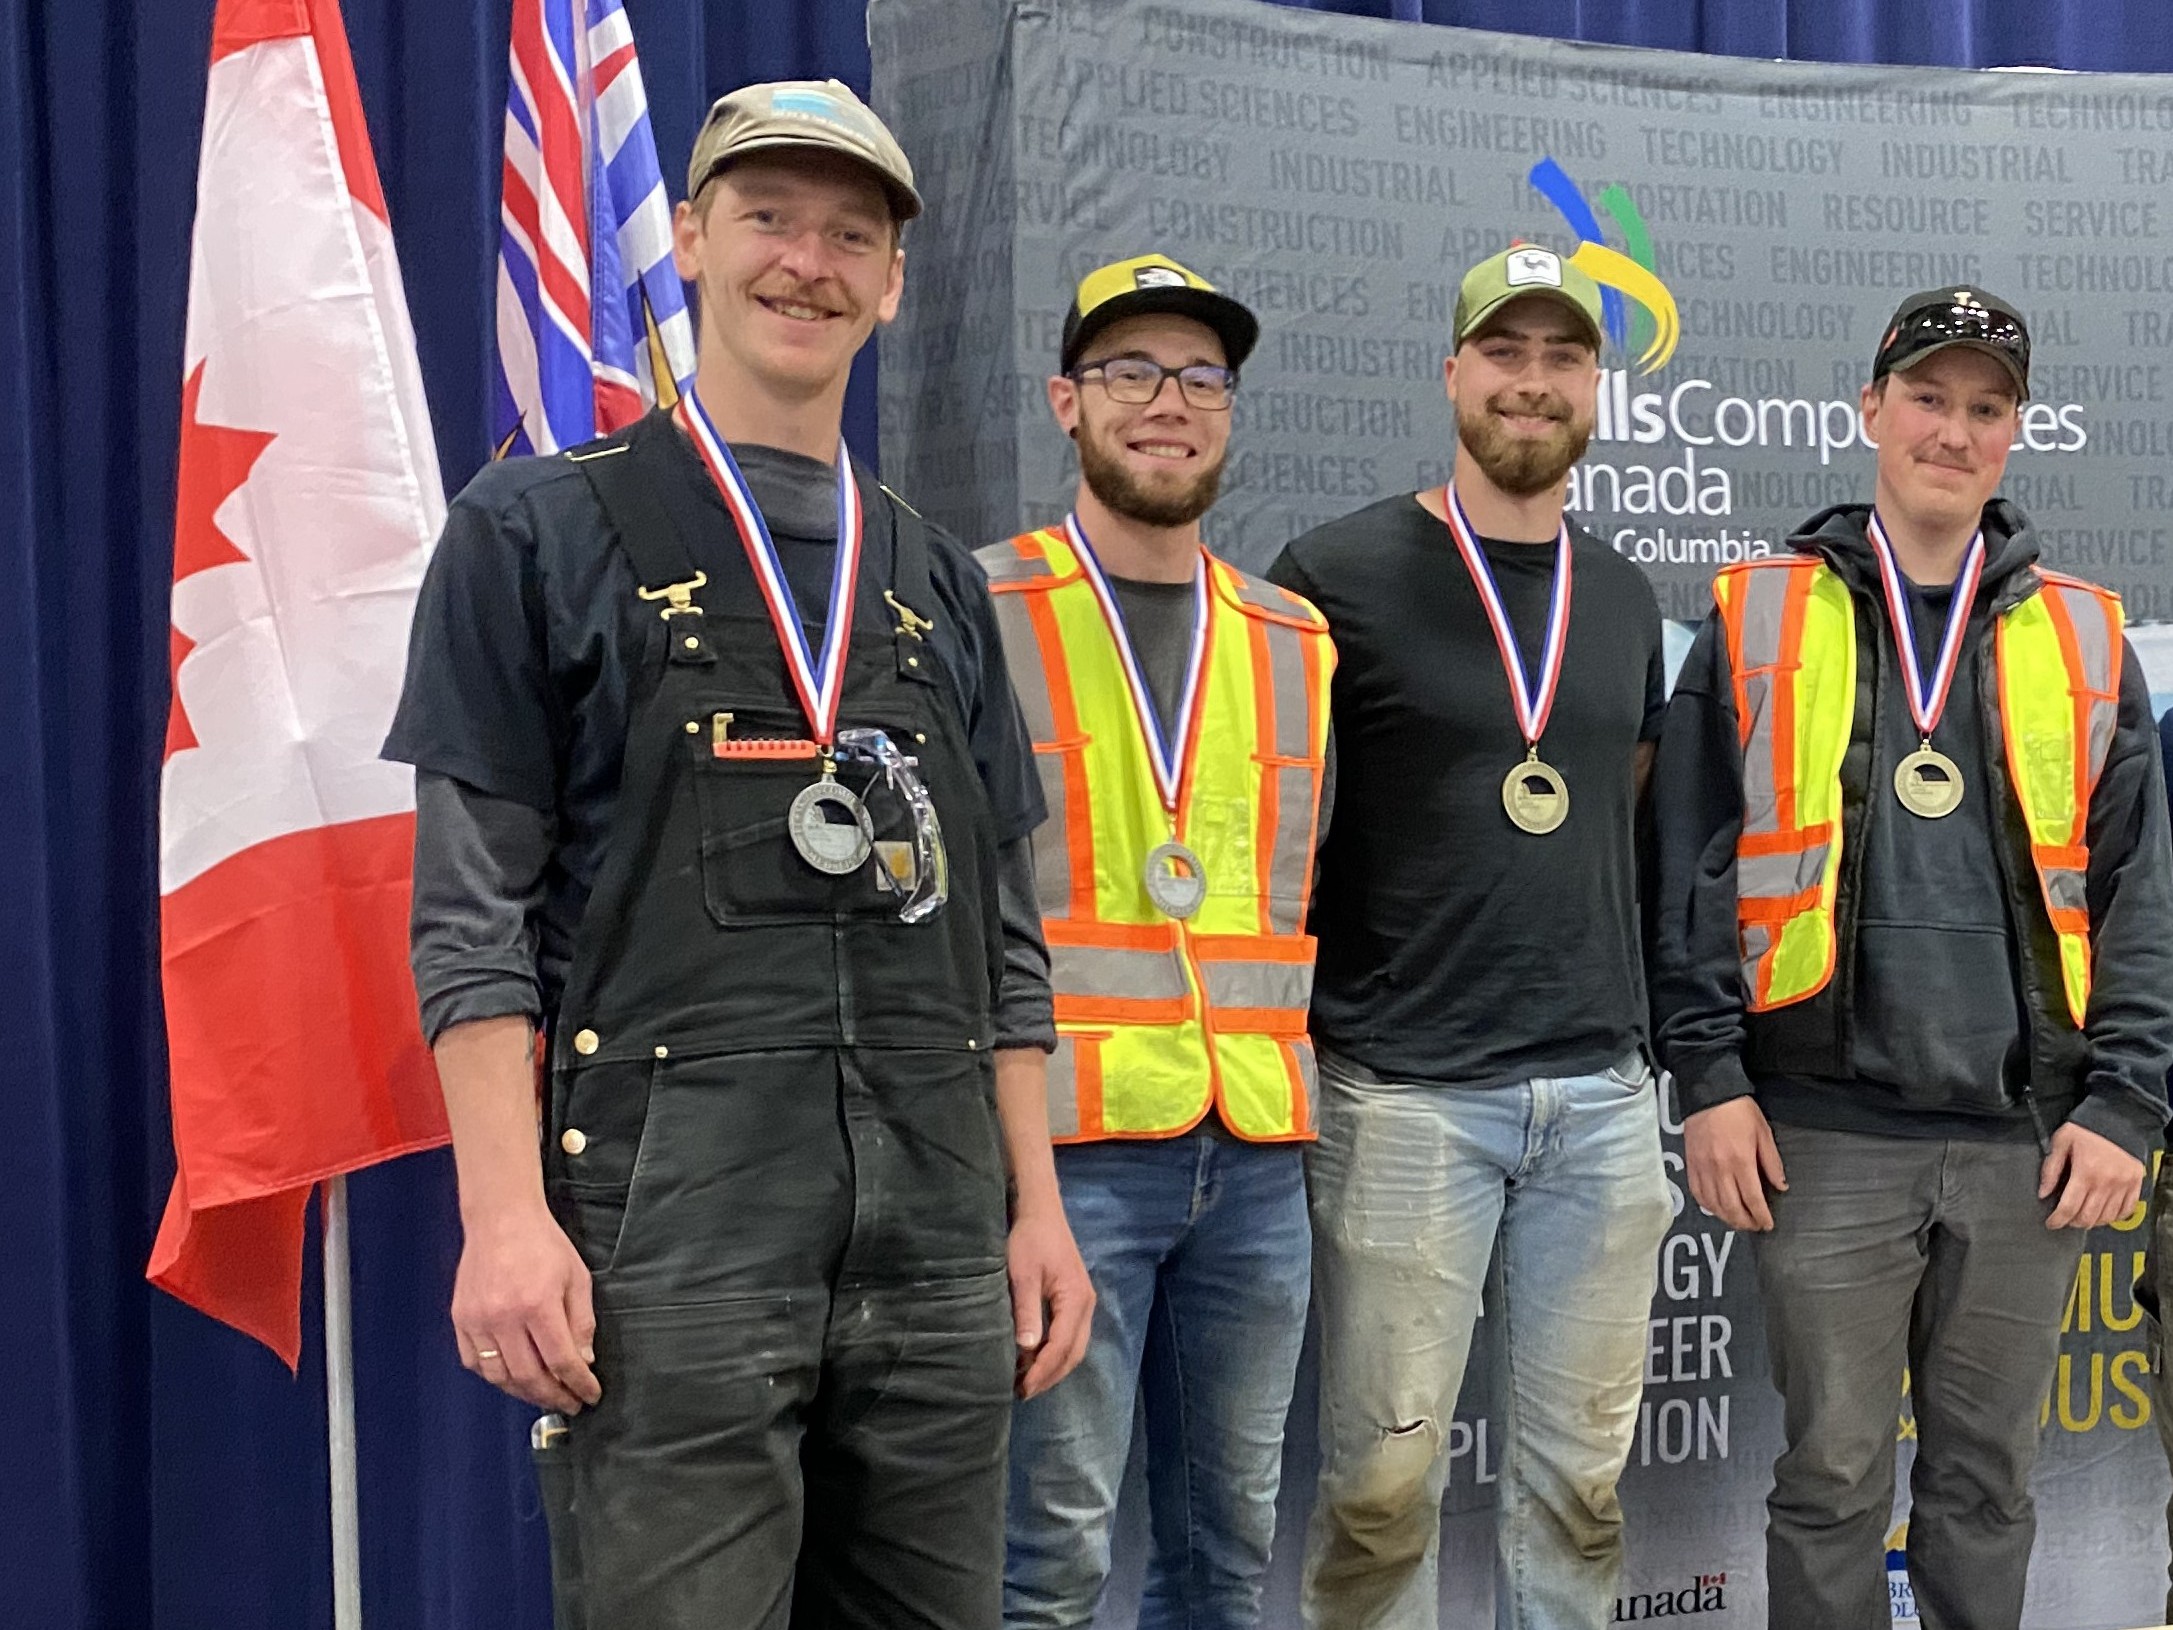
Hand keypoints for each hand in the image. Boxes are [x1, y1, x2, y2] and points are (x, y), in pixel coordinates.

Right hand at [451, 1202, 602, 1412]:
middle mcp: (504, 1317)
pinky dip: (494, 1377)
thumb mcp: (577, 1278)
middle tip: (568, 1402)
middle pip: (529, 1376)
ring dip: (523, 1392)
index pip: (561, 1361)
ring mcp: (478, 1319)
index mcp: (538, 1305)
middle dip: (553, 1396)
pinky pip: (474, 1362)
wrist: (502, 1218)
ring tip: (543, 1394)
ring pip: (499, 1376)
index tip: (589, 1395)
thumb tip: (584, 1361)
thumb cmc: (543, 1243)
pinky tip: (511, 1378)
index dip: (578, 1384)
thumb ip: (581, 1322)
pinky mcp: (461, 1318)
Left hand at [1007, 1201, 1093, 1399]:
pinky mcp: (1075, 1300)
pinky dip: (1054, 1352)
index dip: (1043, 1370)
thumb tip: (1027, 1349)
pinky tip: (1033, 1357)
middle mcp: (1086, 1305)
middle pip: (1073, 1352)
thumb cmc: (1029, 1240)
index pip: (1062, 1346)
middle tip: (1023, 1392)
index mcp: (1076, 1300)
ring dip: (1053, 1366)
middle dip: (1050, 1375)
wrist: (1040, 1212)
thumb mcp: (1023, 1275)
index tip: (1022, 1387)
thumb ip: (1027, 1311)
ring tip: (1026, 1381)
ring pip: (1074, 1347)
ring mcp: (1083, 1303)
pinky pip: (1069, 1335)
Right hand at [1684, 1096, 1787, 1230]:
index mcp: (1741, 1161)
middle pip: (1732, 1207)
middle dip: (1745, 1222)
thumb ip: (1772, 1162)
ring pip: (1713, 1204)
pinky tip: (1717, 1208)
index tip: (1768, 1225)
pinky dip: (1708, 1206)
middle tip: (1754, 1226)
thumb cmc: (1739, 1111)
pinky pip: (1698, 1193)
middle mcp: (1720, 1169)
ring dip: (1727, 1218)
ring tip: (1738, 1221)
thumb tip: (1780, 1186)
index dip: (1761, 1216)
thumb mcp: (1763, 1132)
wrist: (1708, 1094)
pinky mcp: (1690, 1165)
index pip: (1753, 1199)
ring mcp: (1702, 1168)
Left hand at [2040, 1122, 2145, 1228]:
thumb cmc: (2086, 1129)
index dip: (2058, 1220)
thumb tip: (2043, 1193)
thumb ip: (2051, 1169)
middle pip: (2088, 1217)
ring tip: (2081, 1217)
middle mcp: (2106, 1183)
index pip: (2069, 1207)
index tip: (2051, 1223)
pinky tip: (2102, 1214)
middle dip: (2072, 1223)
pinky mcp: (2135, 1185)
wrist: (2118, 1119)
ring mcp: (2123, 1186)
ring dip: (2091, 1222)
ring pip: (2106, 1218)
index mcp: (2086, 1172)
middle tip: (2064, 1219)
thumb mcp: (2061, 1142)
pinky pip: (2125, 1211)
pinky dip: (2112, 1217)